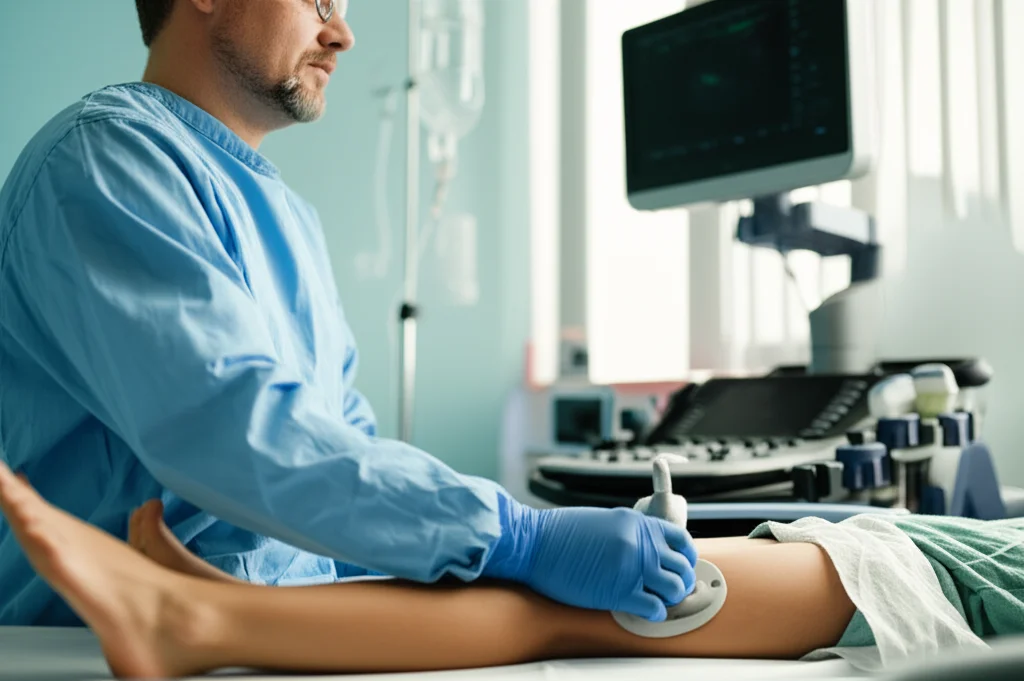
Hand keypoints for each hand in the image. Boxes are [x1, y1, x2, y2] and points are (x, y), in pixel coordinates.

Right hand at [484, 499, 697, 621]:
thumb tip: (649, 550)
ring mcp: (632, 568)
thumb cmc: (560, 533)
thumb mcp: (605, 520)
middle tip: (672, 589)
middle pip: (682, 567)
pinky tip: (647, 610)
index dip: (686, 557)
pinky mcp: (619, 592)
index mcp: (637, 523)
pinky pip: (655, 608)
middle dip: (682, 581)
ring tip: (660, 600)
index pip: (681, 540)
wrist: (534, 544)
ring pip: (675, 589)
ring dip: (672, 598)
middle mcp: (640, 544)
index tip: (681, 566)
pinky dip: (656, 613)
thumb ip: (631, 532)